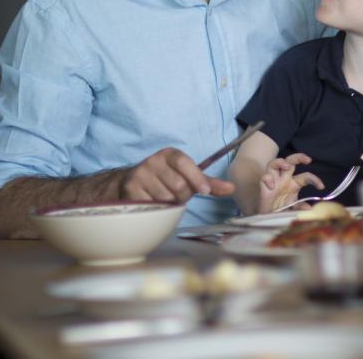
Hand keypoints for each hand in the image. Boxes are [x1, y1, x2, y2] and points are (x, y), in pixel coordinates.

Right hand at [118, 147, 234, 202]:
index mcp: (169, 154)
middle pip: (178, 185)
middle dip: (183, 195)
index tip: (204, 191)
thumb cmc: (166, 180)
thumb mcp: (188, 177)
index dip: (196, 177)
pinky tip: (155, 202)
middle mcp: (153, 161)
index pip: (184, 162)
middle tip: (179, 195)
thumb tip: (232, 188)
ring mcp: (140, 175)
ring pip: (166, 198)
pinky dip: (158, 209)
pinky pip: (152, 205)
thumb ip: (209, 183)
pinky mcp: (130, 190)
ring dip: (170, 203)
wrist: (131, 183)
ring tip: (166, 198)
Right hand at [260, 153, 323, 212]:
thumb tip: (309, 208)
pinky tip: (272, 186)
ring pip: (274, 163)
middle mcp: (284, 178)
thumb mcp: (293, 209)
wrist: (267, 215)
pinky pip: (265, 177)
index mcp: (295, 183)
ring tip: (286, 166)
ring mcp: (274, 180)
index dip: (315, 180)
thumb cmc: (281, 209)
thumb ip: (299, 208)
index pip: (306, 176)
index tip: (321, 187)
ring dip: (280, 162)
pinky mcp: (263, 185)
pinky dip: (268, 179)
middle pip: (290, 161)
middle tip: (308, 160)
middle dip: (299, 157)